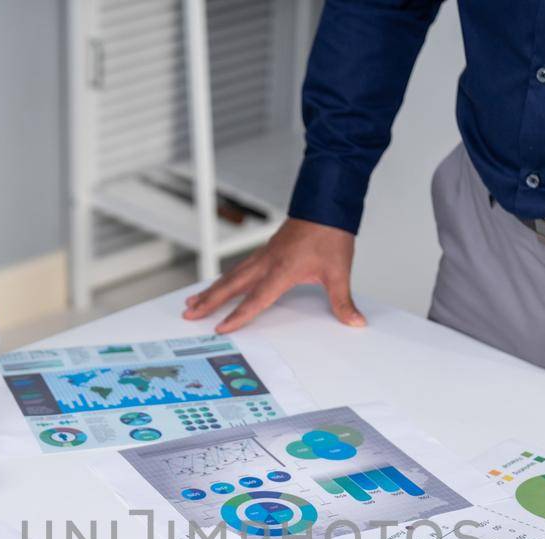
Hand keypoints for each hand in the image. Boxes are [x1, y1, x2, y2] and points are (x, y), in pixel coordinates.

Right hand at [182, 218, 363, 332]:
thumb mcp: (339, 272)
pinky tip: (219, 285)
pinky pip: (239, 268)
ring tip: (193, 302)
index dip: (238, 316)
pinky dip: (224, 279)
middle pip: (231, 286)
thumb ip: (343, 301)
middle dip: (209, 301)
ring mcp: (263, 255)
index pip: (256, 299)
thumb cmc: (329, 234)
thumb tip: (355, 322)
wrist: (326, 204)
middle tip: (189, 314)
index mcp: (282, 270)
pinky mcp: (265, 251)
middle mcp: (267, 262)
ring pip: (231, 276)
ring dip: (211, 290)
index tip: (221, 328)